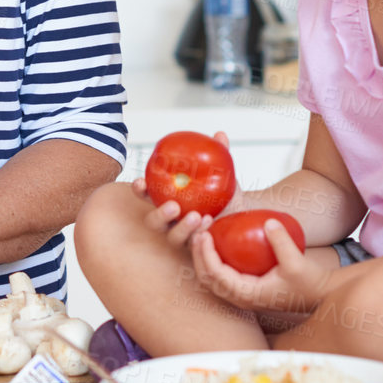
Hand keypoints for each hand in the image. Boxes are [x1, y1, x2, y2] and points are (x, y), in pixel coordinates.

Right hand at [129, 130, 236, 245]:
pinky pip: (193, 245)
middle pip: (153, 221)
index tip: (141, 182)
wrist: (243, 215)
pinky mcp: (196, 247)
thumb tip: (220, 135)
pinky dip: (199, 234)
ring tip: (197, 216)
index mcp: (166, 198)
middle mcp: (170, 220)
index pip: (146, 194)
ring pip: (173, 236)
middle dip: (159, 214)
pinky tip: (209, 225)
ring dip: (182, 228)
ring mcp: (182, 235)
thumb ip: (219, 154)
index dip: (140, 189)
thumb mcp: (222, 172)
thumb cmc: (224, 191)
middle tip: (173, 206)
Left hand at [189, 219, 331, 313]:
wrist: (319, 295)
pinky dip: (212, 259)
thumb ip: (282, 242)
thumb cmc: (309, 281)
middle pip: (206, 278)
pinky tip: (215, 241)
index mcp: (247, 295)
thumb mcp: (297, 262)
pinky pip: (220, 275)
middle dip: (197, 254)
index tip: (204, 234)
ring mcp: (241, 295)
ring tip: (203, 233)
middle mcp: (240, 298)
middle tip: (198, 230)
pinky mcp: (245, 289)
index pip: (216, 275)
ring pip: (210, 278)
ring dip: (202, 256)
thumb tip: (269, 221)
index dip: (205, 254)